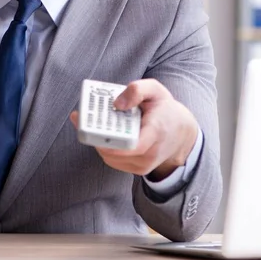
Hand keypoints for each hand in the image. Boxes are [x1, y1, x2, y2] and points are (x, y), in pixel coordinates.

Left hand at [70, 79, 198, 179]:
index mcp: (155, 132)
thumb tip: (117, 103)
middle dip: (94, 135)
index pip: (132, 145)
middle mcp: (149, 154)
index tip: (91, 124)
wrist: (181, 134)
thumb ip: (137, 90)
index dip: (109, 139)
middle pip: (114, 151)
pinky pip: (113, 160)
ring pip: (110, 157)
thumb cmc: (165, 110)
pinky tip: (98, 133)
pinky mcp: (137, 169)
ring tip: (86, 122)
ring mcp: (143, 165)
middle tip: (80, 117)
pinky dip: (103, 147)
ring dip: (96, 141)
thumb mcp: (156, 90)